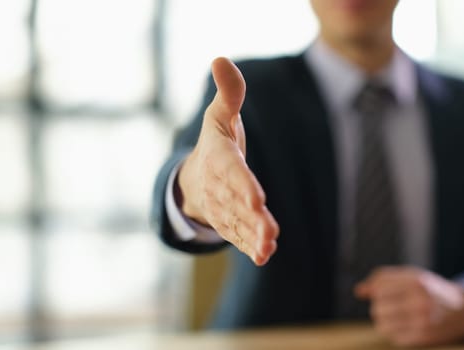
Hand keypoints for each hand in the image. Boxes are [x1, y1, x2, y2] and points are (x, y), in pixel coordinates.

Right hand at [178, 57, 278, 265]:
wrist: (194, 176)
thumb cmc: (216, 141)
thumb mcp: (220, 116)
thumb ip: (228, 93)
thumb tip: (220, 59)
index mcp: (219, 159)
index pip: (231, 173)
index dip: (243, 187)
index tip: (257, 201)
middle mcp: (217, 187)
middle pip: (236, 205)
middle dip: (252, 220)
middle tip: (269, 233)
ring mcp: (221, 208)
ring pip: (237, 225)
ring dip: (252, 237)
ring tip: (267, 249)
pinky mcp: (228, 222)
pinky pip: (237, 235)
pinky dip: (249, 245)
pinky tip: (264, 255)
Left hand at [355, 266, 463, 346]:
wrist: (460, 309)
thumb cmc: (428, 290)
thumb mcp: (410, 276)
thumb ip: (382, 280)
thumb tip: (358, 291)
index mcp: (417, 281)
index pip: (379, 287)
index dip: (375, 290)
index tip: (382, 291)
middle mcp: (421, 300)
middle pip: (377, 307)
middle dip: (380, 306)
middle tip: (392, 304)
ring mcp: (423, 321)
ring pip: (382, 324)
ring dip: (384, 320)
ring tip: (397, 315)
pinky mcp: (422, 337)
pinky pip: (393, 336)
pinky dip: (394, 331)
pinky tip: (405, 325)